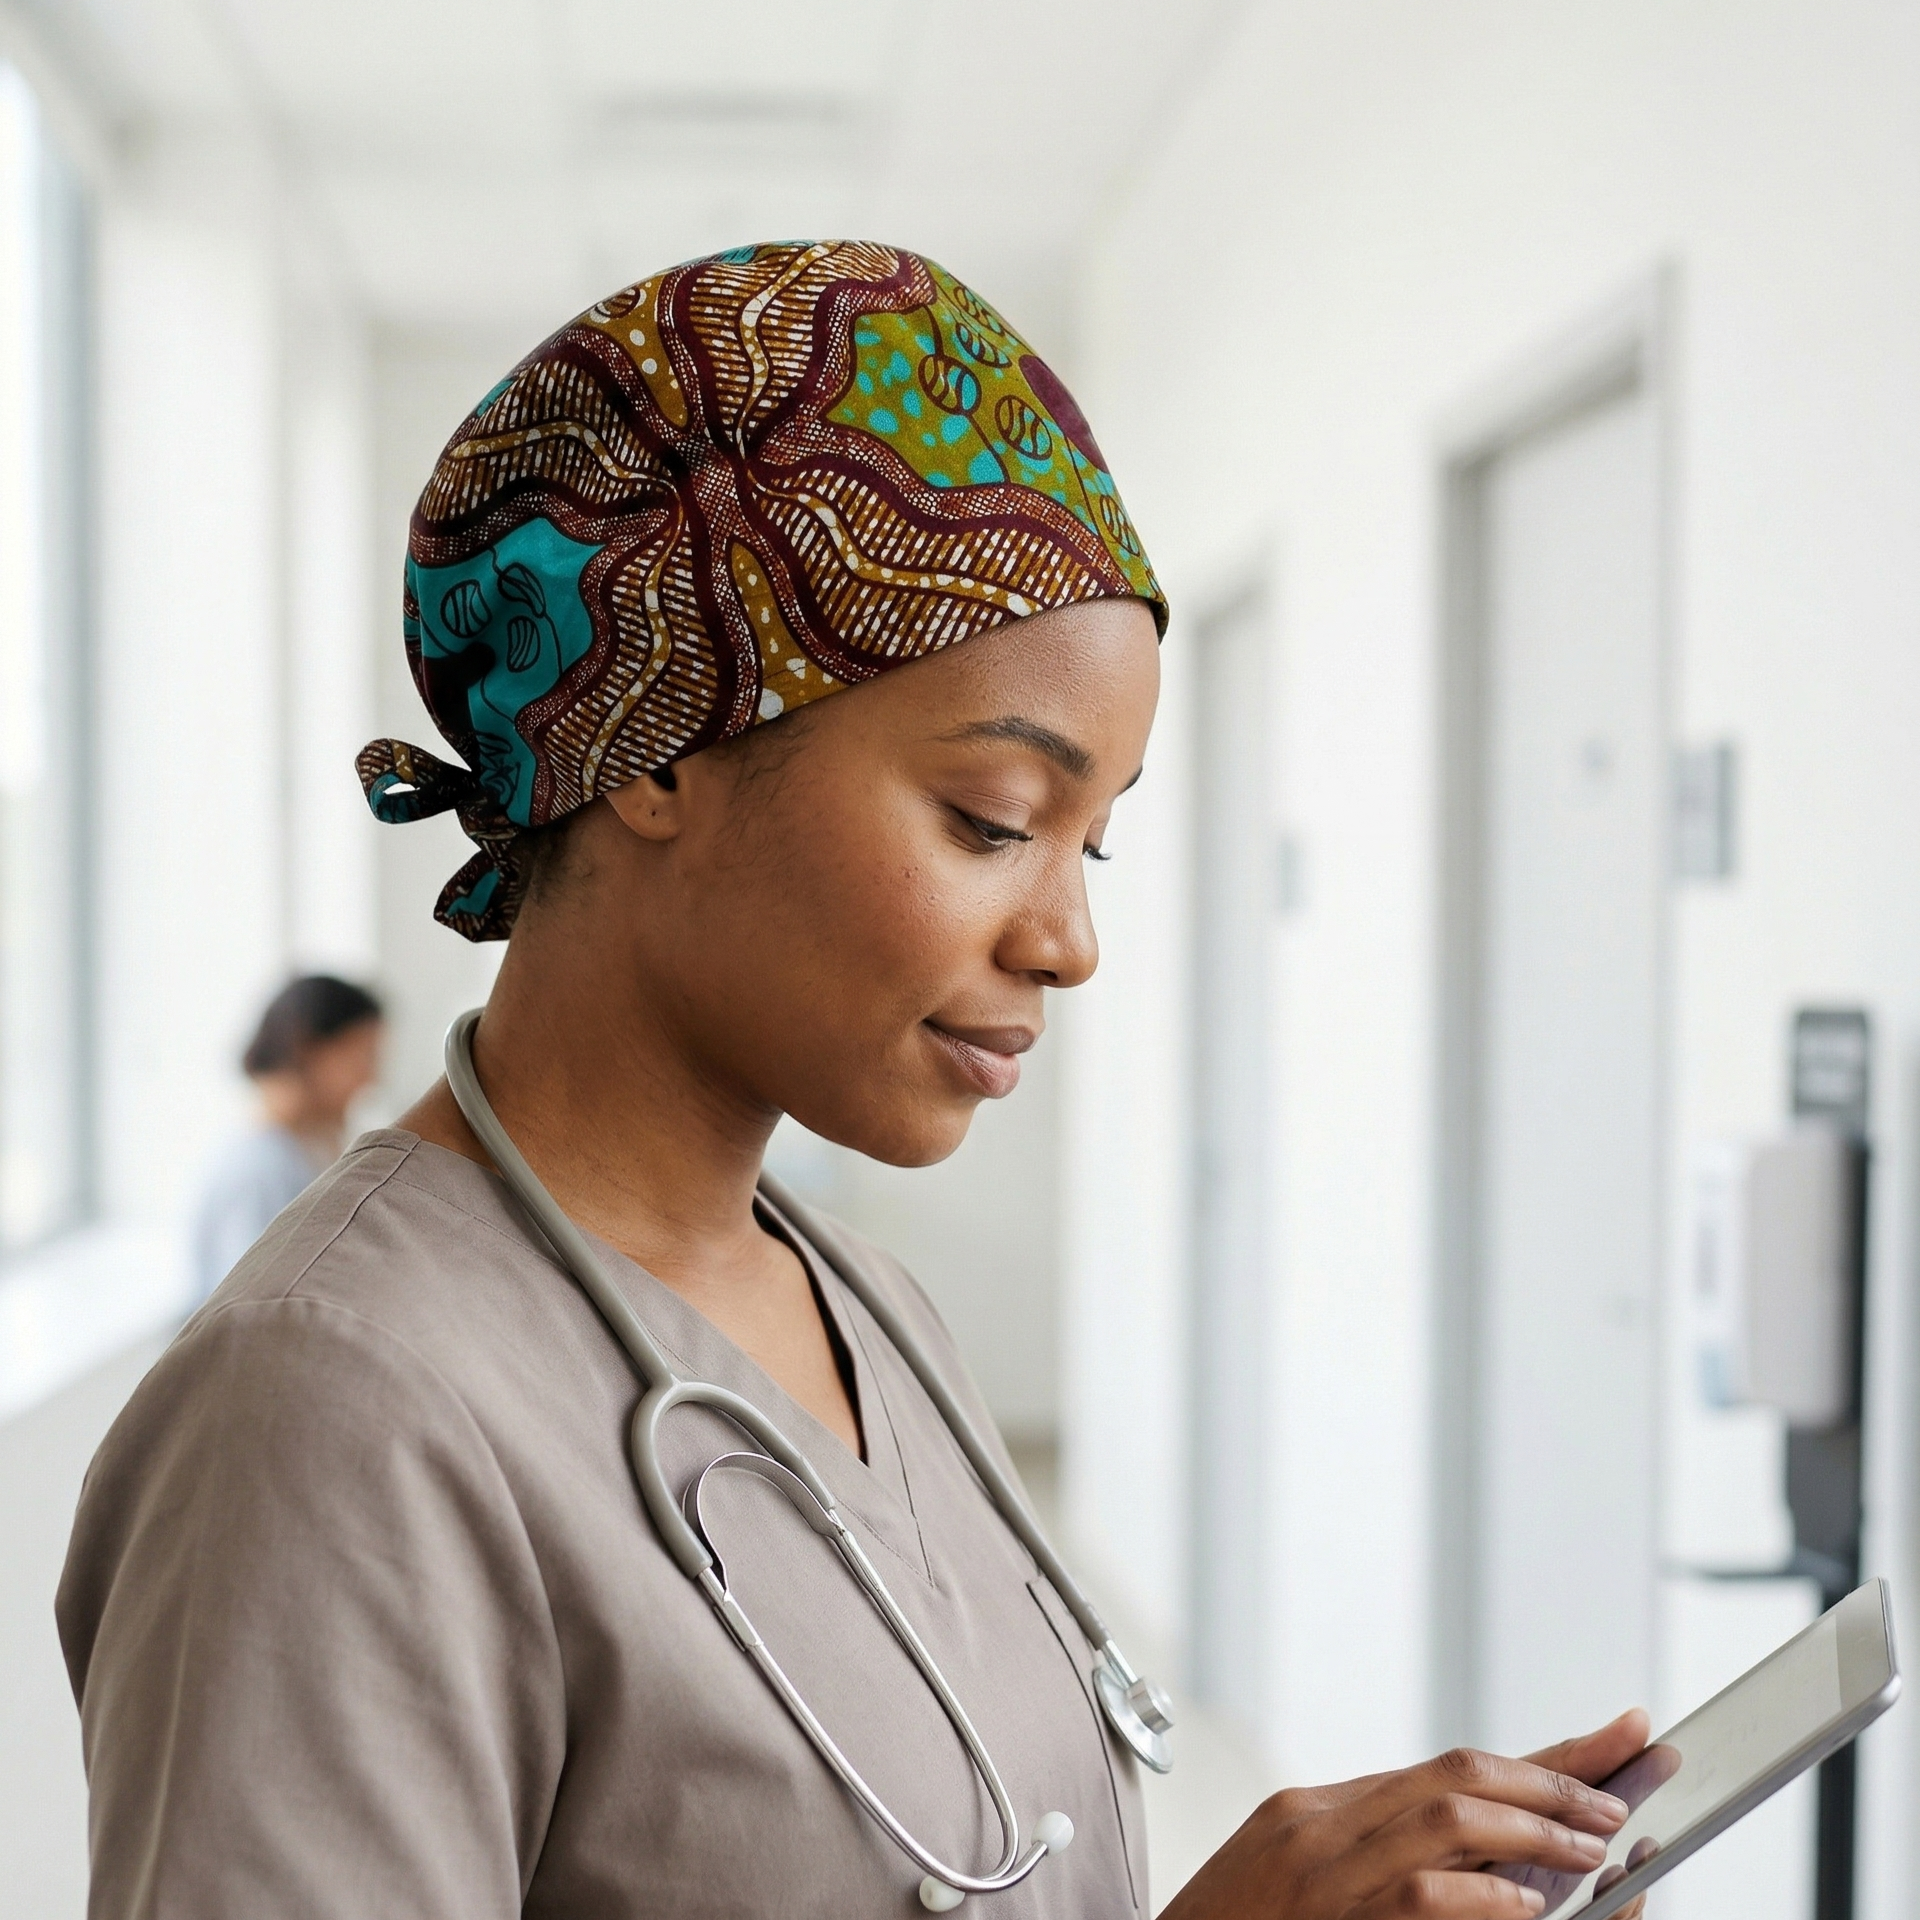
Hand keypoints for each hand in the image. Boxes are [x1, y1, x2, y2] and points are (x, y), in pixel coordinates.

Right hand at [1161, 1709, 1651, 1919]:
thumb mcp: (1290, 1878)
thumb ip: (1367, 1852)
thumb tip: (1476, 1858)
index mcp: (1311, 1811)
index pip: (1446, 1767)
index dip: (1538, 1757)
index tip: (1613, 1742)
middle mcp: (1318, 1827)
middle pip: (1456, 1775)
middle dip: (1550, 1779)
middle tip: (1620, 1796)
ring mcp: (1322, 1874)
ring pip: (1449, 1820)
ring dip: (1536, 1832)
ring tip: (1596, 1847)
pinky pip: (1424, 1897)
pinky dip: (1486, 1897)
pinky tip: (1527, 1905)